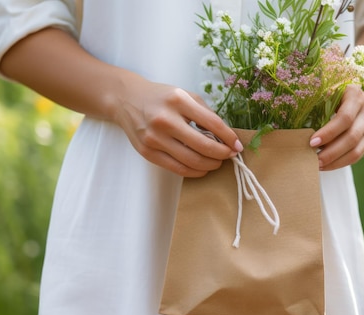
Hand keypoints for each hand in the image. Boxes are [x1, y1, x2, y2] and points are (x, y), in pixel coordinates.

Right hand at [112, 76, 242, 177]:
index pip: (212, 123)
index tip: (237, 146)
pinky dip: (194, 171)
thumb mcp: (184, 95)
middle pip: (203, 146)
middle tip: (229, 156)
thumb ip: (205, 113)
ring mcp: (154, 138)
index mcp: (178, 100)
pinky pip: (177, 168)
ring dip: (210, 165)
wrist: (126, 99)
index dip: (229, 138)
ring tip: (217, 162)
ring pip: (191, 161)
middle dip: (222, 154)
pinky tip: (202, 168)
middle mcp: (165, 119)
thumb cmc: (160, 97)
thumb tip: (226, 136)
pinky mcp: (147, 152)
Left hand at [309, 85, 363, 170]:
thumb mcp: (326, 90)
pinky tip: (325, 165)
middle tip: (313, 158)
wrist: (356, 96)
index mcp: (355, 96)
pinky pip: (356, 156)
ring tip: (317, 165)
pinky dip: (340, 163)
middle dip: (331, 151)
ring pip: (356, 150)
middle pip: (351, 137)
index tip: (312, 142)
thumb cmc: (333, 93)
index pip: (345, 118)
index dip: (329, 132)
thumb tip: (295, 120)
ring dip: (335, 161)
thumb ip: (317, 101)